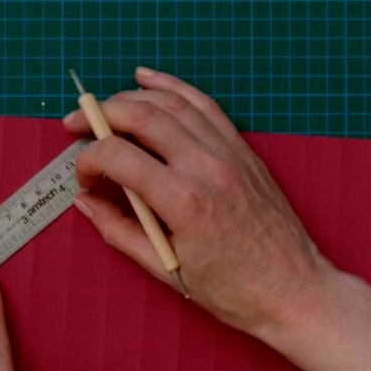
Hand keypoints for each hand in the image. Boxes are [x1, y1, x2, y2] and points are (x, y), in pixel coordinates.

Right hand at [65, 66, 338, 346]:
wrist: (293, 289)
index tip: (83, 177)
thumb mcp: (166, 269)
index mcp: (184, 201)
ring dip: (131, 97)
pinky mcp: (243, 150)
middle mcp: (206, 167)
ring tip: (104, 106)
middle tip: (76, 125)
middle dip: (100, 115)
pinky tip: (149, 80)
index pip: (118, 156)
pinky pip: (204, 105)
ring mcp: (229, 153)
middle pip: (141, 116)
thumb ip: (120, 231)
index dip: (88, 160)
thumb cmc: (234, 290)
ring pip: (172, 103)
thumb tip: (87, 203)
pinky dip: (173, 87)